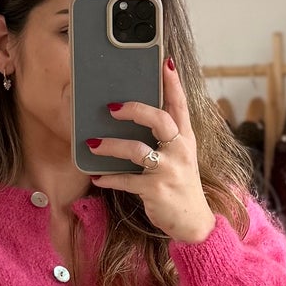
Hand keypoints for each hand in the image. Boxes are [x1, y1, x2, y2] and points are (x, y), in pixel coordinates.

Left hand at [87, 58, 215, 244]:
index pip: (180, 105)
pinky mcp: (156, 190)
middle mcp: (180, 151)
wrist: (194, 222)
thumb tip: (135, 115)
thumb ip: (166, 137)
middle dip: (136, 109)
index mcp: (185, 139)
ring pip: (136, 150)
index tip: (165, 63)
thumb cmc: (181, 184)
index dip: (173, 84)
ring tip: (91, 144)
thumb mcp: (180, 157)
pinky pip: (126, 181)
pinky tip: (96, 177)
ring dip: (110, 146)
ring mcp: (169, 171)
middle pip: (160, 120)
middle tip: (112, 107)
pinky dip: (109, 179)